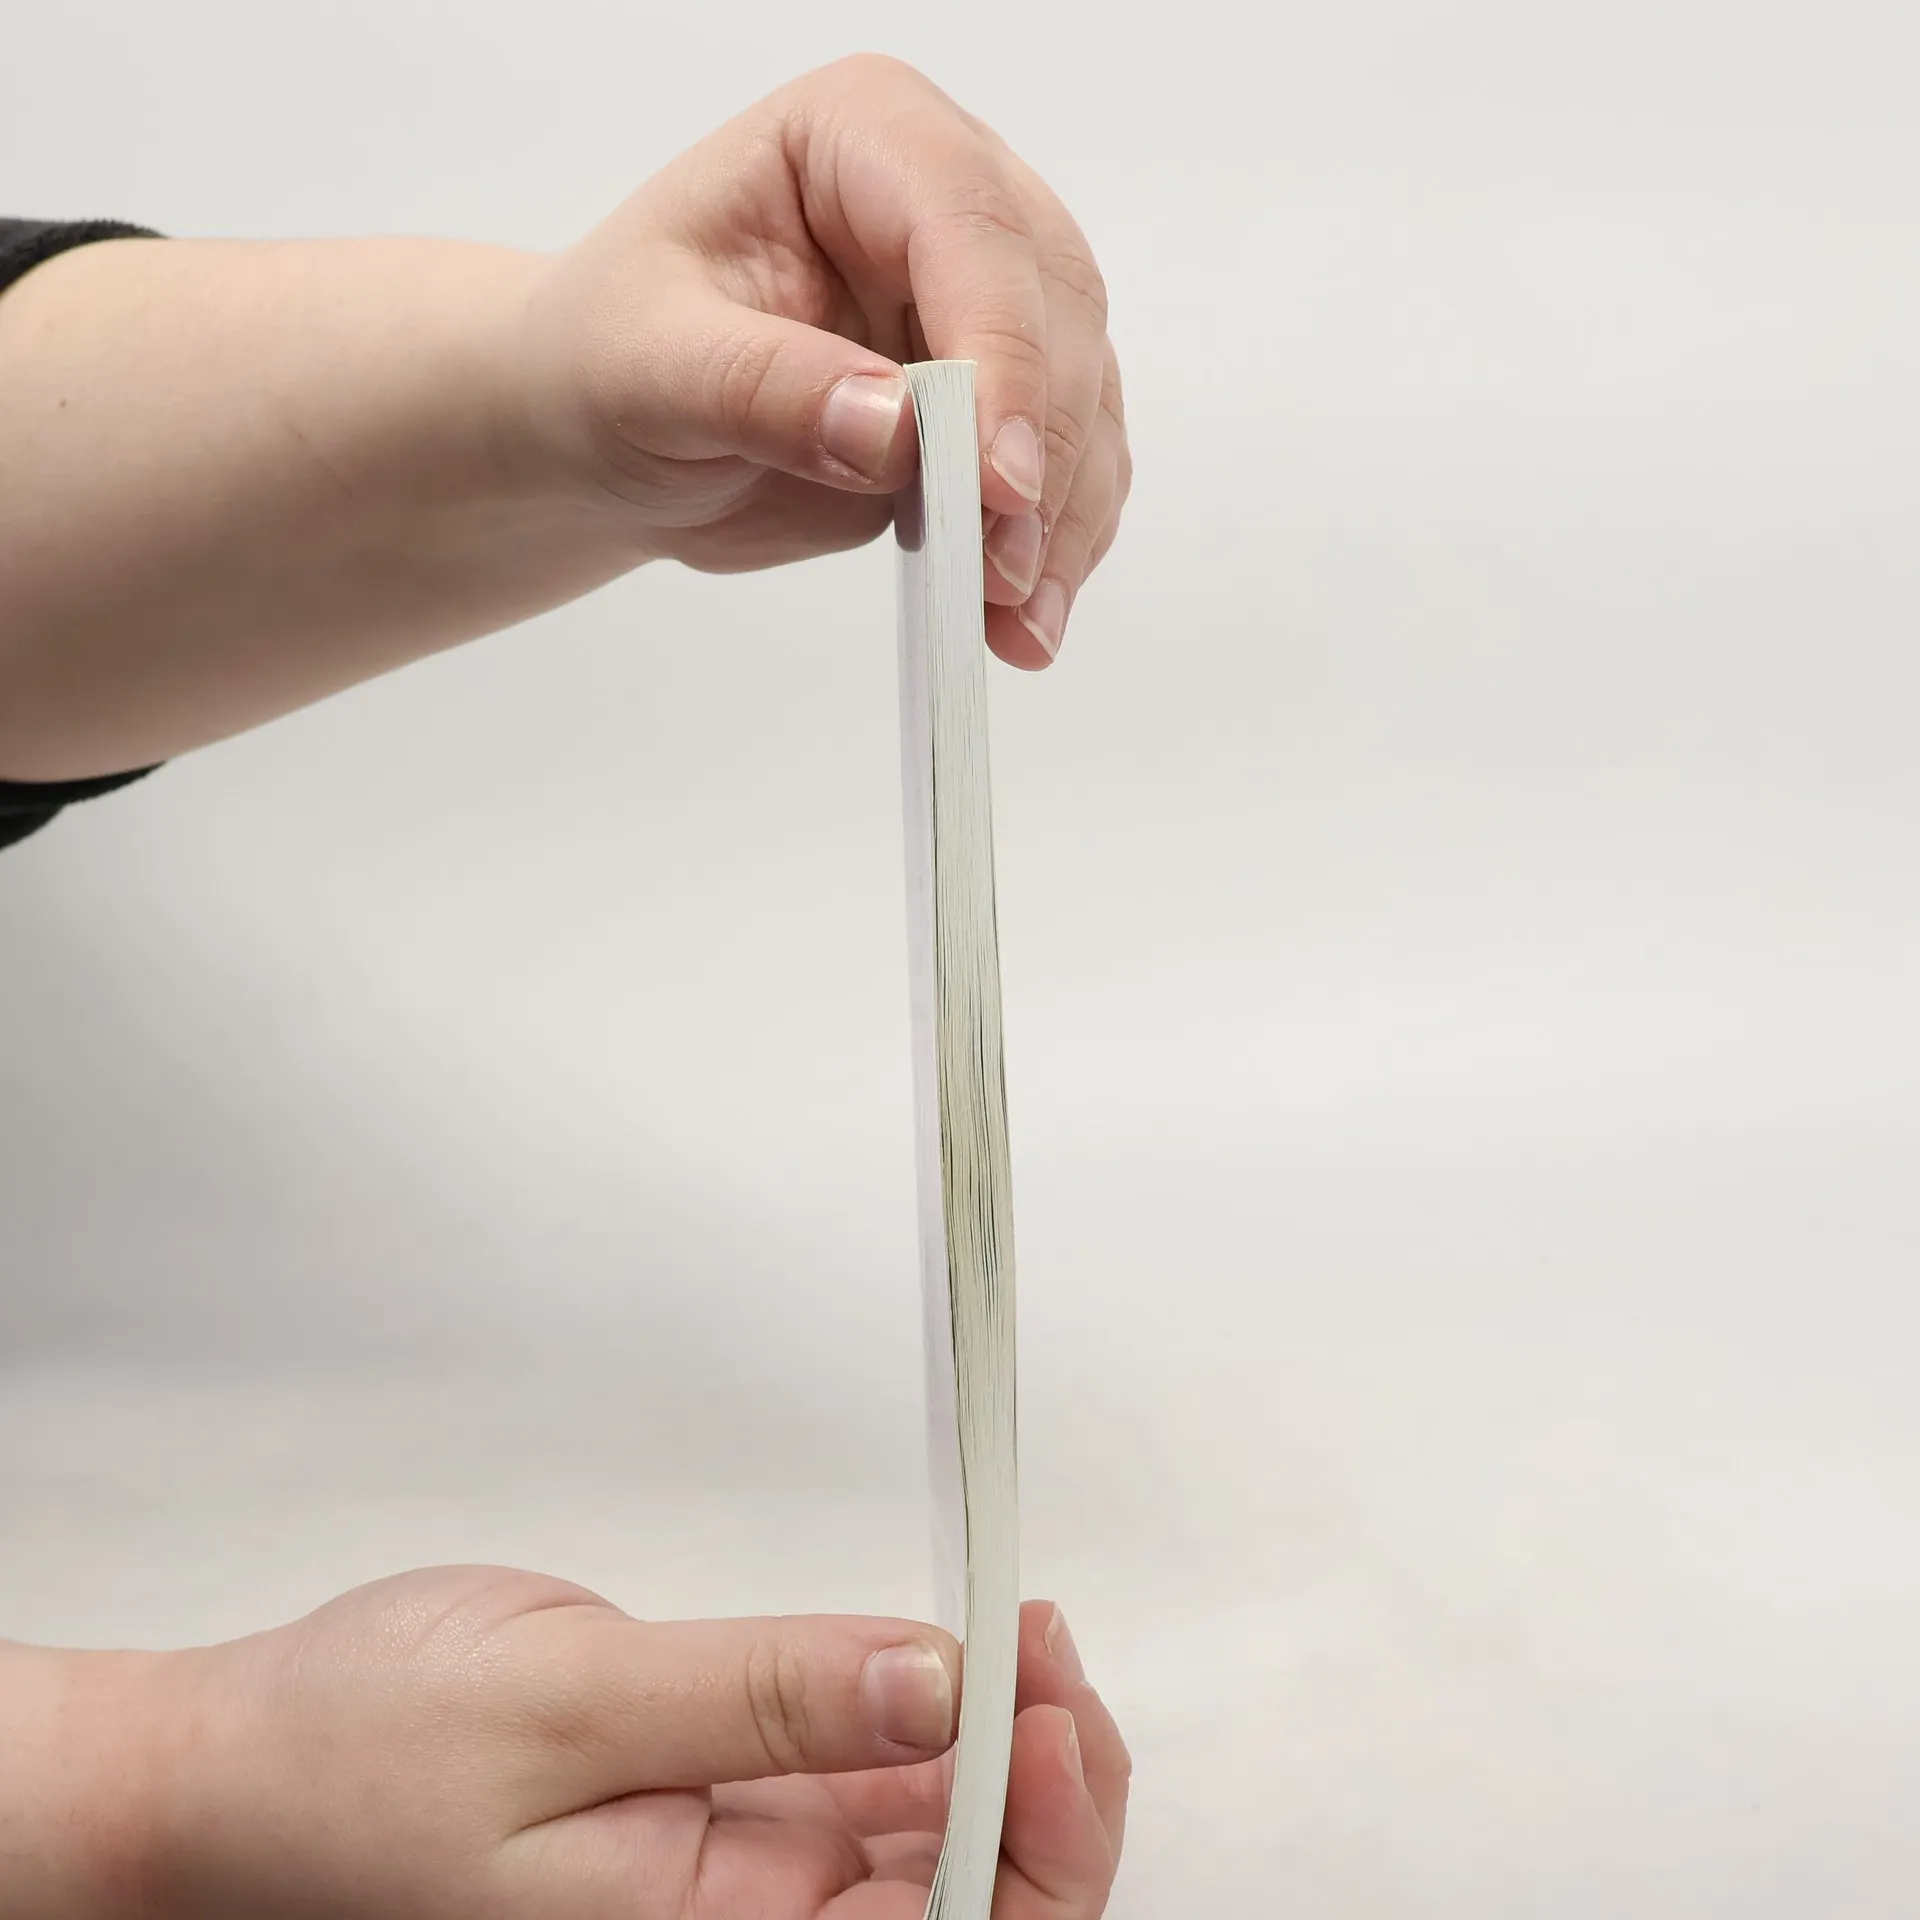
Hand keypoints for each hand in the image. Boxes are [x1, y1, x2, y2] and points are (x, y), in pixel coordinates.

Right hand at [68, 1566, 1126, 1917]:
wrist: (245, 1763)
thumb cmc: (353, 1756)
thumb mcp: (562, 1701)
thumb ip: (760, 1695)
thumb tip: (934, 1678)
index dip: (1036, 1830)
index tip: (1045, 1691)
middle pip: (974, 1910)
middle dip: (1049, 1784)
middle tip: (1049, 1645)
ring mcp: (744, 1883)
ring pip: (940, 1850)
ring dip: (1006, 1747)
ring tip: (1024, 1630)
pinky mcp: (731, 1816)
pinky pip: (872, 1794)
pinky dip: (938, 1725)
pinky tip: (959, 1659)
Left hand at [524, 53, 1130, 667]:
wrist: (606, 431)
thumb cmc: (606, 358)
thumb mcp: (648, 367)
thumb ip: (767, 388)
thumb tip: (895, 428)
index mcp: (863, 137)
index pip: (970, 224)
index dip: (1002, 351)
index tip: (996, 479)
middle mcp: (949, 205)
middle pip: (1055, 314)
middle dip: (1041, 453)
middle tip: (1002, 570)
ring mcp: (985, 307)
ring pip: (1080, 401)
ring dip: (1062, 521)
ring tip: (1016, 622)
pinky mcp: (997, 406)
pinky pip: (1064, 470)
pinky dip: (1055, 550)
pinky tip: (1022, 619)